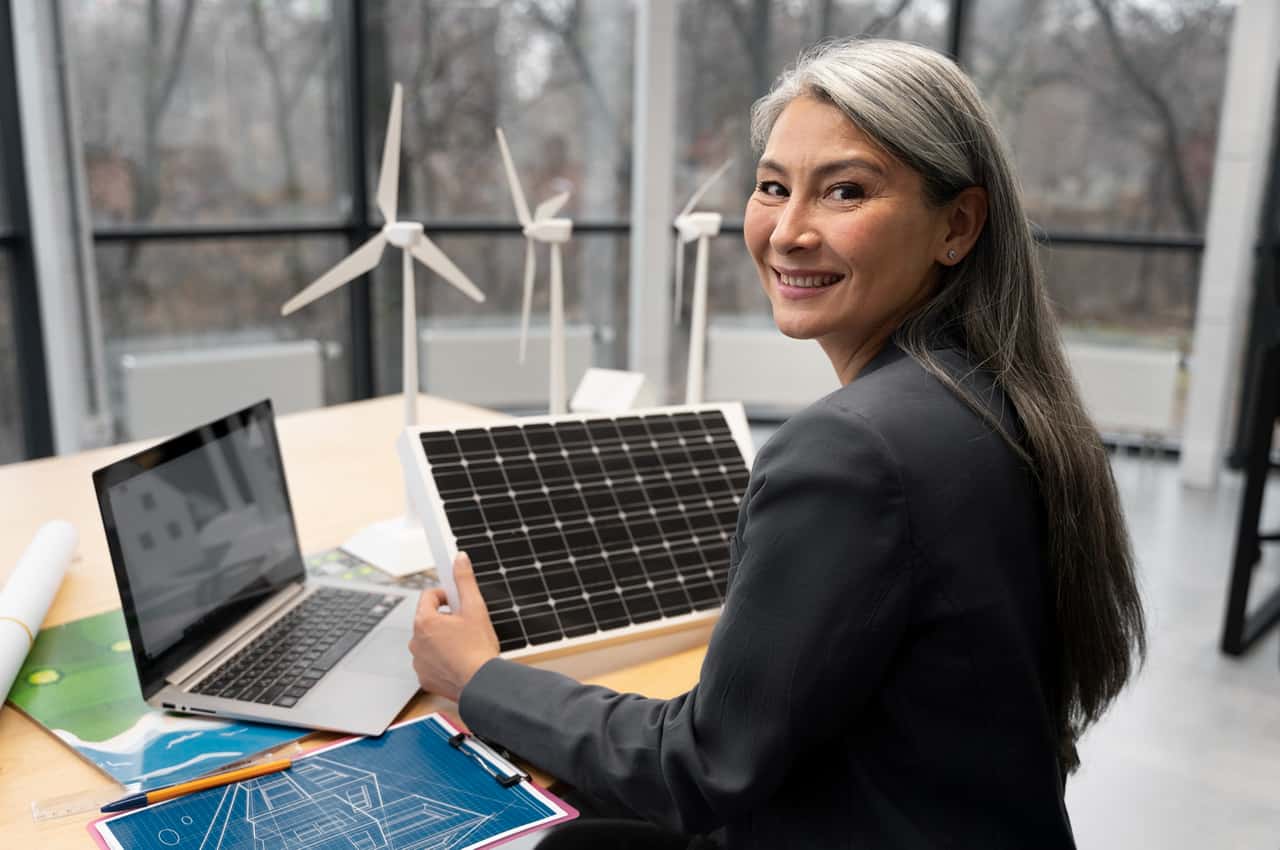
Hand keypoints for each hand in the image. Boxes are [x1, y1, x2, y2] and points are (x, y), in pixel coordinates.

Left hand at [409, 552, 499, 701]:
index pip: (429, 596)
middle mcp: (415, 641)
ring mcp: (418, 661)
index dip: (446, 596)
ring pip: (429, 641)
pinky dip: (441, 659)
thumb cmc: (478, 649)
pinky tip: (458, 661)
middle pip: (428, 619)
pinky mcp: (424, 677)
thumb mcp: (475, 608)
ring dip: (443, 639)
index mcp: (424, 621)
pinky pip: (430, 662)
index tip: (458, 602)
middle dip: (445, 619)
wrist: (481, 683)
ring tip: (464, 645)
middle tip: (465, 625)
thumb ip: (464, 581)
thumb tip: (459, 560)